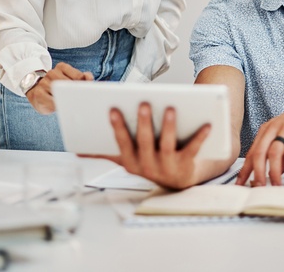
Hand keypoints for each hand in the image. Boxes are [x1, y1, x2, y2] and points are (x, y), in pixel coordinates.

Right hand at [26, 62, 93, 113]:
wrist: (36, 93)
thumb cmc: (57, 88)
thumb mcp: (70, 80)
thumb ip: (82, 78)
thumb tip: (89, 77)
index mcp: (62, 67)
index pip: (78, 76)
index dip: (84, 87)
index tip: (86, 93)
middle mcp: (52, 73)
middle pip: (69, 85)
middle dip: (75, 94)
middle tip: (79, 102)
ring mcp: (44, 83)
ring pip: (60, 94)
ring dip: (66, 101)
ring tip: (69, 104)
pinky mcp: (38, 94)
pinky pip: (51, 102)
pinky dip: (58, 106)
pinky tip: (59, 107)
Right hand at [84, 103, 210, 189]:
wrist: (177, 180)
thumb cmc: (148, 161)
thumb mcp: (125, 159)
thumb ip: (103, 154)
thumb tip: (76, 153)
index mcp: (130, 162)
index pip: (122, 143)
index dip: (117, 127)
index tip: (113, 109)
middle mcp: (147, 167)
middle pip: (145, 143)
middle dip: (144, 123)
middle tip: (144, 103)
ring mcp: (167, 167)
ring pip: (167, 146)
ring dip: (169, 127)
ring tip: (171, 108)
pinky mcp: (186, 166)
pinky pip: (193, 150)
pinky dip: (200, 136)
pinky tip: (206, 123)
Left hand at [236, 92, 283, 186]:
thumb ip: (281, 155)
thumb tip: (277, 172)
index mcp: (266, 130)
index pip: (252, 153)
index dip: (245, 170)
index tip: (240, 183)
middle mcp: (273, 128)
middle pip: (259, 152)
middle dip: (257, 172)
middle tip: (259, 188)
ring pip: (274, 153)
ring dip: (275, 172)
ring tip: (277, 186)